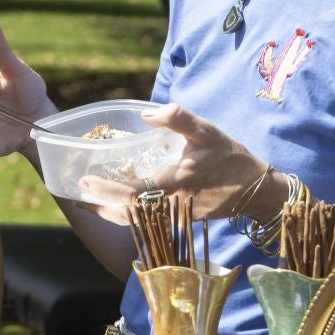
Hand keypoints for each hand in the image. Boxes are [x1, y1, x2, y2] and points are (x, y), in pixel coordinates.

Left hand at [78, 103, 268, 220]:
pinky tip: (118, 204)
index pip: (134, 193)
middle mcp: (171, 204)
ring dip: (110, 212)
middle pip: (126, 213)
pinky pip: (147, 221)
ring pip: (135, 221)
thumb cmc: (231, 158)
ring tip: (89, 202)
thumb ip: (178, 118)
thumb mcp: (208, 131)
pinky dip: (127, 214)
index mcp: (176, 182)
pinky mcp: (179, 219)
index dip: (107, 191)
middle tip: (78, 193)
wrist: (256, 190)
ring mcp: (174, 215)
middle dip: (100, 205)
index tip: (86, 182)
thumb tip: (147, 113)